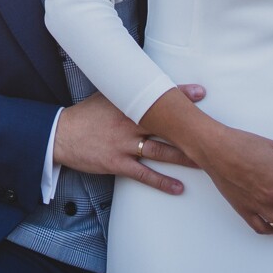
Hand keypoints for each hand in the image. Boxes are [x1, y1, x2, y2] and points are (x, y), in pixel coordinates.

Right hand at [53, 87, 203, 194]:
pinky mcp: (117, 163)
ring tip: (204, 161)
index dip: (179, 94)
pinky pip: (144, 174)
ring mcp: (124, 145)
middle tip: (211, 132)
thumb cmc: (86, 116)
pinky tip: (178, 187)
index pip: (156, 97)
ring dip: (183, 157)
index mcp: (126, 104)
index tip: (200, 93)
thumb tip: (145, 84)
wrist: (61, 135)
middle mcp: (129, 123)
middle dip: (188, 129)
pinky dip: (162, 182)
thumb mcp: (105, 97)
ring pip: (161, 151)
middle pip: (165, 126)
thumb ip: (126, 93)